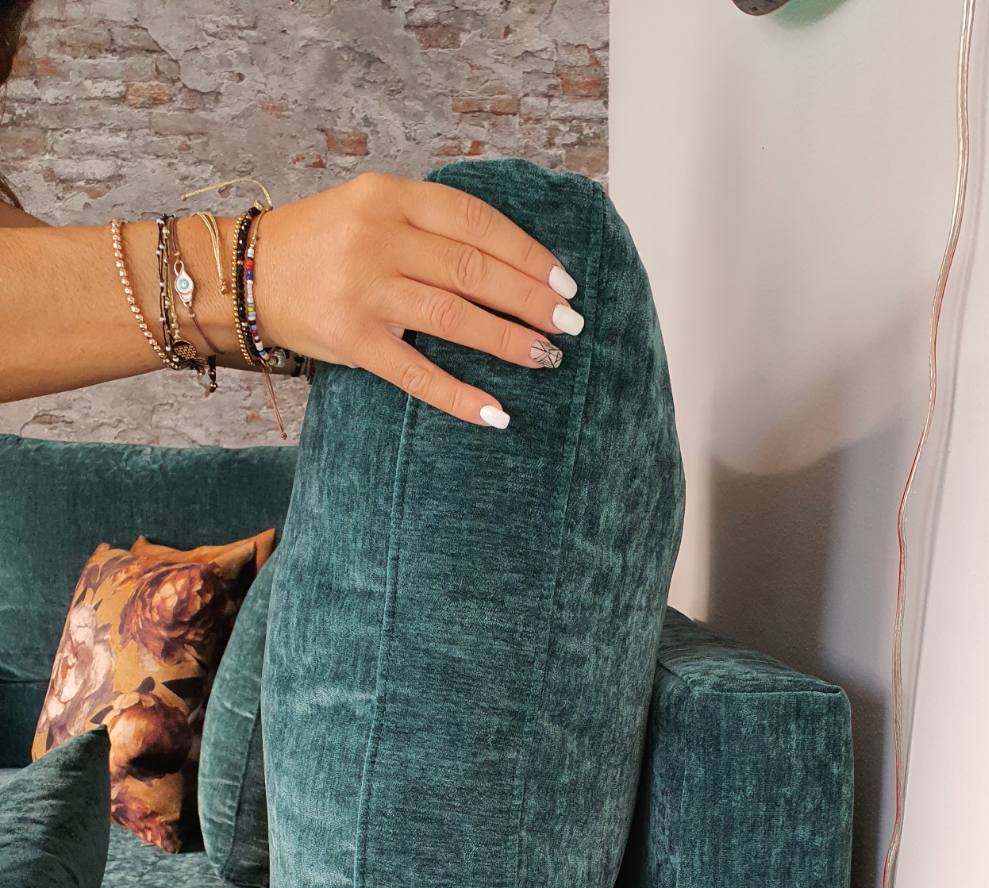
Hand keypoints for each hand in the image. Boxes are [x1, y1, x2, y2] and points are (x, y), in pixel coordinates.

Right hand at [248, 172, 582, 428]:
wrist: (241, 274)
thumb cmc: (319, 245)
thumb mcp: (371, 210)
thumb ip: (428, 225)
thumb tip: (509, 262)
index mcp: (390, 197)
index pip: (476, 222)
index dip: (527, 253)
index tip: (564, 280)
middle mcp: (378, 238)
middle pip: (473, 269)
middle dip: (530, 299)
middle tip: (570, 323)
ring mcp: (363, 290)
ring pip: (454, 317)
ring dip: (508, 341)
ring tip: (547, 358)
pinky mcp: (350, 340)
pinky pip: (416, 374)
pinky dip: (460, 396)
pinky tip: (496, 412)